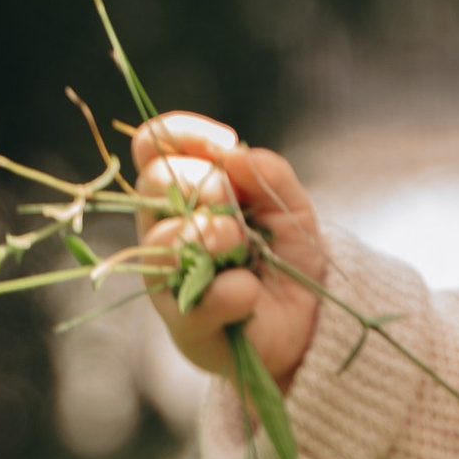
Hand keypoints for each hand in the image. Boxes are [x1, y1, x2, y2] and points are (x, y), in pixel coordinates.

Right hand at [130, 111, 325, 386]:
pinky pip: (192, 300)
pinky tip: (248, 290)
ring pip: (162, 240)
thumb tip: (237, 153)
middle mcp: (163, 231)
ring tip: (243, 246)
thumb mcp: (292, 207)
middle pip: (153, 183)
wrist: (305, 323)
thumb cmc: (285, 257)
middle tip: (240, 209)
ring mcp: (168, 277)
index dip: (181, 135)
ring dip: (210, 234)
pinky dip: (228, 291)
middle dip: (203, 183)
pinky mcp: (184, 324)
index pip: (153, 147)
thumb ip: (270, 175)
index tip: (226, 143)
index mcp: (181, 195)